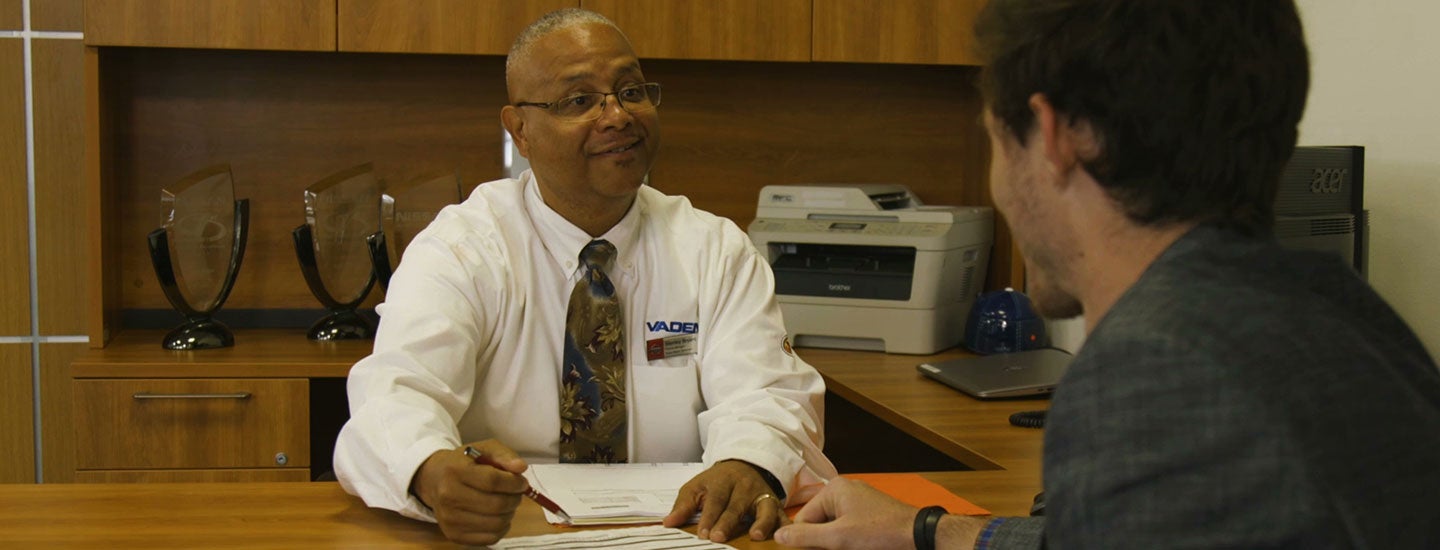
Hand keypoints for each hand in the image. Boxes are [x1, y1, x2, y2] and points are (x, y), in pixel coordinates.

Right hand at [410, 440, 529, 545]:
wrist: (435, 480)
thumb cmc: (464, 463)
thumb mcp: (484, 449)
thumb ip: (504, 455)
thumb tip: (521, 468)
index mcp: (455, 471)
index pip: (493, 481)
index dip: (514, 483)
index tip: (522, 483)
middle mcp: (449, 496)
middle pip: (496, 504)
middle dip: (515, 499)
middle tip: (517, 494)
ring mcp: (450, 519)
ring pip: (496, 523)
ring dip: (510, 513)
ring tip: (506, 503)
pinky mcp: (454, 535)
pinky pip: (490, 538)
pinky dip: (502, 528)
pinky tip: (498, 516)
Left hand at [662, 459, 787, 541]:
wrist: (744, 465)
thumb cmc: (717, 482)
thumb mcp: (697, 487)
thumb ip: (684, 505)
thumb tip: (668, 523)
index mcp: (722, 481)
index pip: (715, 499)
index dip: (709, 516)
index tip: (703, 533)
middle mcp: (744, 487)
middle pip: (736, 505)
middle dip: (728, 522)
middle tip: (719, 538)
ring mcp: (761, 495)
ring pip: (763, 508)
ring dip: (761, 522)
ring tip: (756, 535)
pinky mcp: (775, 503)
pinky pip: (782, 514)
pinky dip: (784, 524)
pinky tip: (784, 535)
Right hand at [773, 477, 918, 549]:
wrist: (918, 534)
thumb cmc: (879, 532)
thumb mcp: (838, 538)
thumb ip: (806, 536)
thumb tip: (778, 535)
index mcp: (833, 489)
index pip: (804, 518)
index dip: (807, 540)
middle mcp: (844, 490)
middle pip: (819, 522)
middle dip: (824, 541)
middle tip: (841, 547)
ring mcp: (858, 500)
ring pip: (834, 527)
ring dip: (837, 543)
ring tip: (852, 546)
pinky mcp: (869, 512)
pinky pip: (848, 526)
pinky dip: (849, 540)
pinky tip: (858, 546)